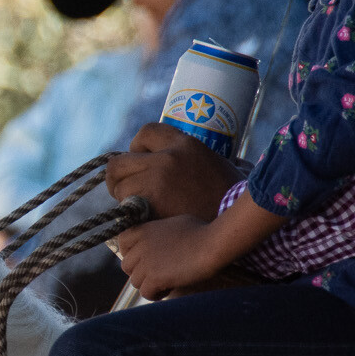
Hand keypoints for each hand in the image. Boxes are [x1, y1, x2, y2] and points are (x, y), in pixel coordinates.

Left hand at [105, 125, 241, 221]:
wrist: (235, 223)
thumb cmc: (231, 197)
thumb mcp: (216, 164)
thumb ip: (193, 157)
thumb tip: (191, 159)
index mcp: (184, 143)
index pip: (146, 132)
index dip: (136, 147)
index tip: (139, 161)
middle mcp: (167, 157)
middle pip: (120, 161)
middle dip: (119, 177)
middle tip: (127, 189)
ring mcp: (157, 180)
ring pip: (119, 185)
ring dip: (124, 197)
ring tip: (138, 207)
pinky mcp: (151, 204)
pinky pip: (125, 205)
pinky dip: (129, 214)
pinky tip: (143, 219)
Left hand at [111, 215, 233, 299]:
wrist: (212, 245)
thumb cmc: (202, 231)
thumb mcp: (176, 223)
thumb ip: (161, 232)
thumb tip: (160, 239)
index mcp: (145, 229)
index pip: (123, 241)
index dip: (130, 253)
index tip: (141, 259)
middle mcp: (141, 245)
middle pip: (127, 266)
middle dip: (139, 272)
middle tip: (156, 274)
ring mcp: (146, 262)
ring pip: (135, 282)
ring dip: (149, 284)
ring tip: (167, 282)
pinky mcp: (154, 277)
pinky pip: (145, 293)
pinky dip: (156, 294)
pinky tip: (169, 289)